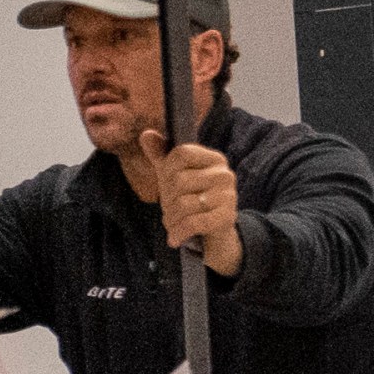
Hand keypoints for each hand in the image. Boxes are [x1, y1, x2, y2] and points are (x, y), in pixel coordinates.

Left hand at [154, 138, 240, 270]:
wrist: (213, 236)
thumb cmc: (192, 201)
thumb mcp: (173, 176)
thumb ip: (160, 155)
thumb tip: (146, 134)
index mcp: (213, 159)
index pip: (180, 153)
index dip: (166, 170)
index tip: (167, 184)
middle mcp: (224, 174)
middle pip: (179, 180)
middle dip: (167, 200)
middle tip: (171, 210)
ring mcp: (228, 196)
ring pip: (183, 204)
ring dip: (171, 220)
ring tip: (174, 224)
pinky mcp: (227, 218)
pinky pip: (193, 223)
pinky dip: (178, 232)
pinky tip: (175, 238)